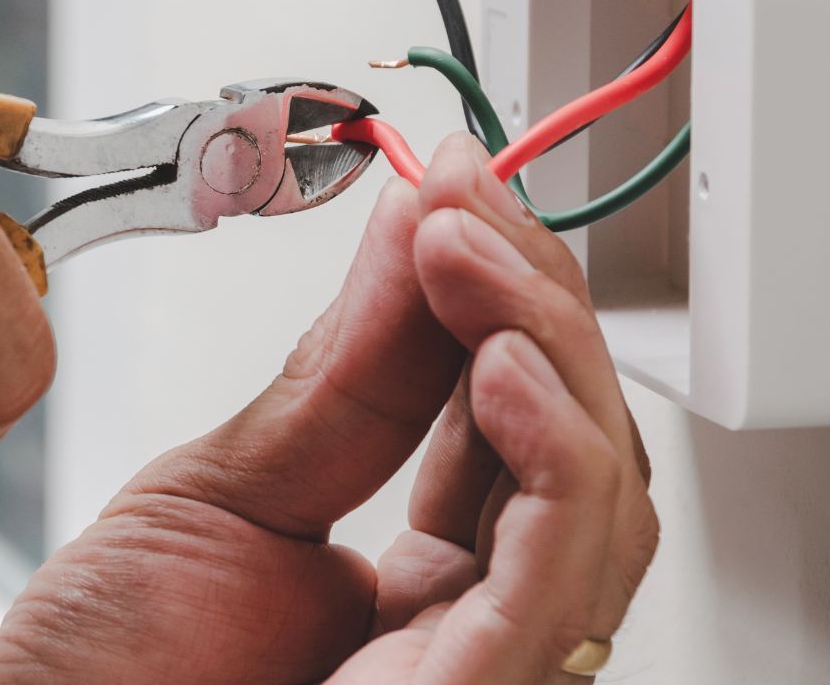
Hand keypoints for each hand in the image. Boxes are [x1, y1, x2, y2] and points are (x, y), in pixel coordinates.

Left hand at [0, 135, 657, 683]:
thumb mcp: (224, 496)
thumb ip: (343, 378)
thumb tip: (415, 228)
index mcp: (424, 588)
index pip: (521, 424)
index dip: (506, 298)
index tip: (456, 193)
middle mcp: (475, 628)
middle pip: (585, 451)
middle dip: (537, 306)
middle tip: (462, 207)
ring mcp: (490, 668)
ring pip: (605, 503)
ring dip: (551, 353)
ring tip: (465, 260)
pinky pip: (561, 581)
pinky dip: (555, 459)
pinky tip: (500, 367)